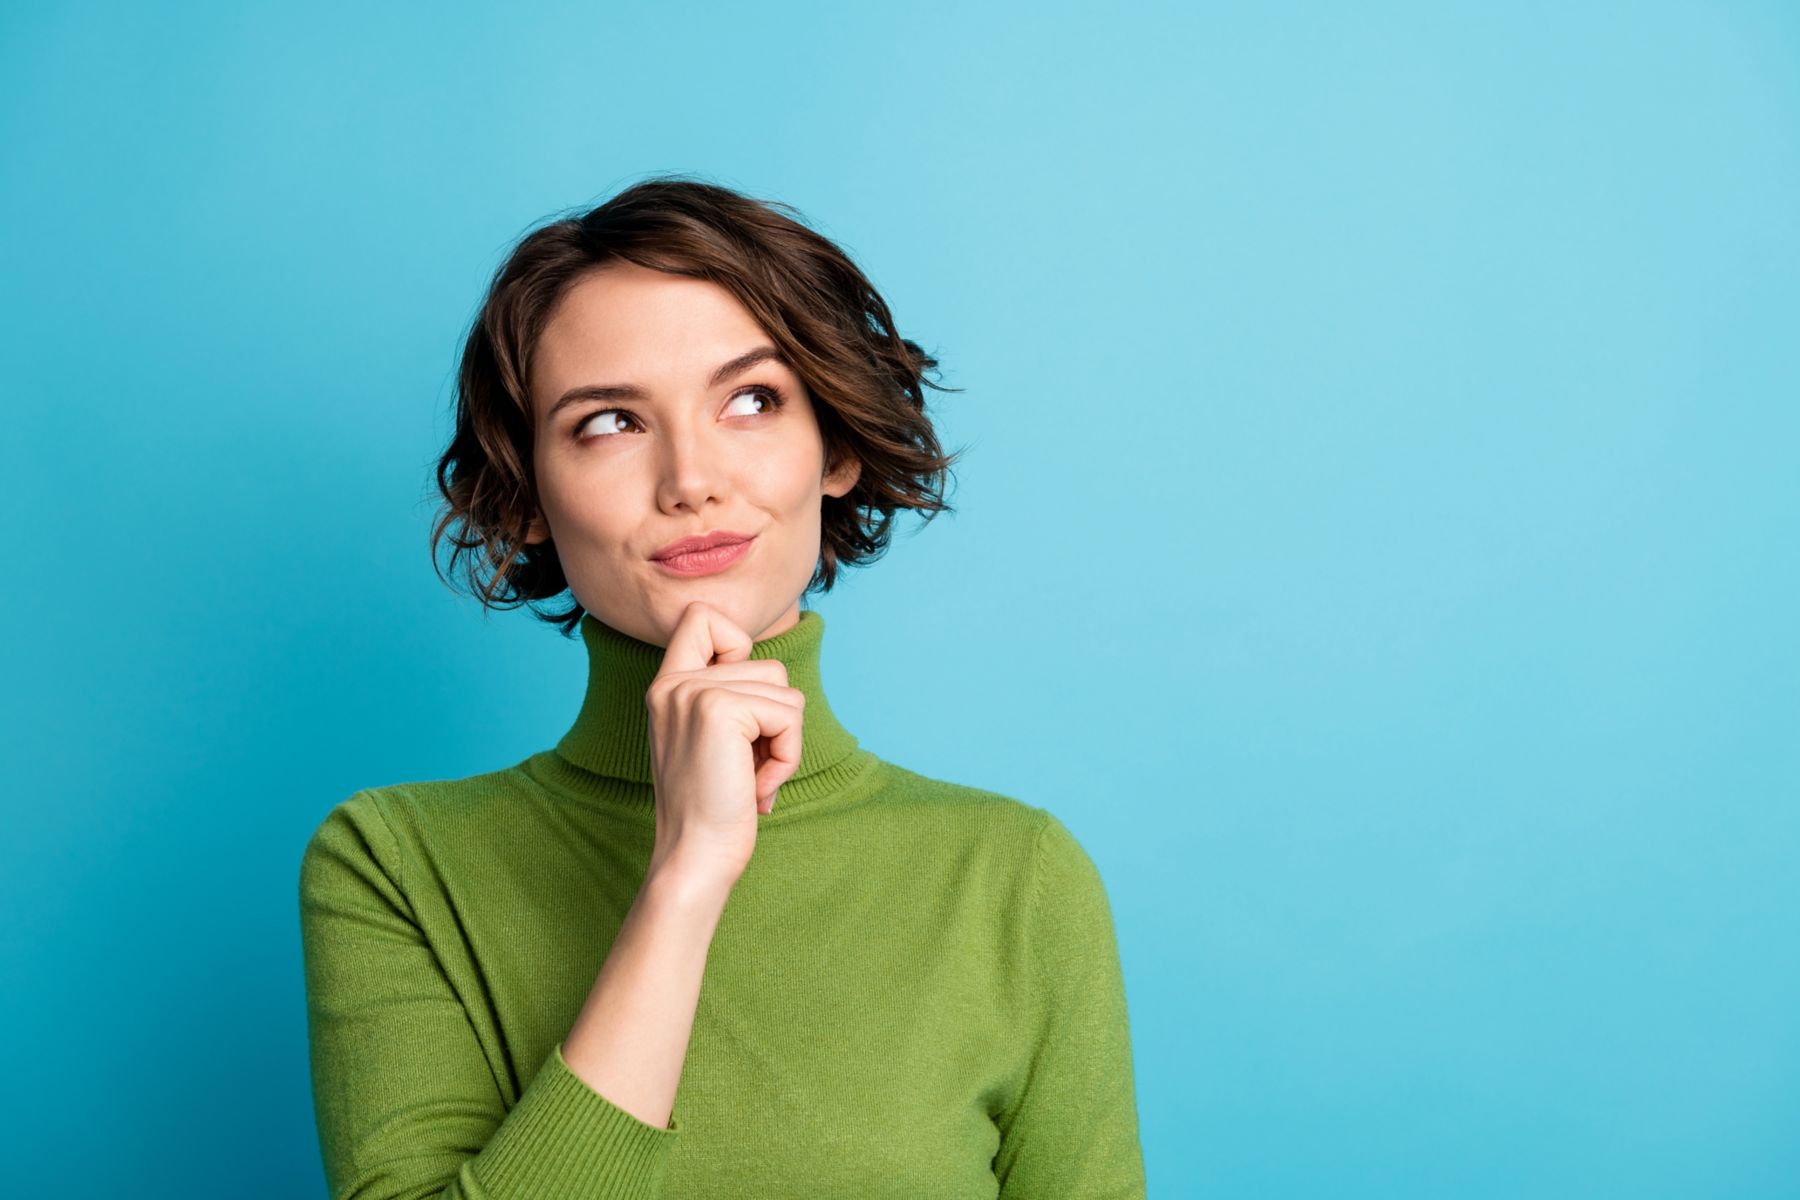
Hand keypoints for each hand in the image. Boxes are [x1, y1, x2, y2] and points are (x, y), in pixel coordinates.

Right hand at [643, 601, 805, 886]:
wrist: (695, 857)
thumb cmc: (713, 809)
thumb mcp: (712, 741)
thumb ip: (730, 699)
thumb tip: (779, 679)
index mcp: (667, 686)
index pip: (702, 617)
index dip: (738, 647)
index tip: (740, 709)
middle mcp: (674, 682)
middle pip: (769, 666)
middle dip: (776, 721)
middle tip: (747, 766)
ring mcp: (693, 692)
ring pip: (785, 691)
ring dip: (784, 741)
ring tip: (751, 778)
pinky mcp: (718, 709)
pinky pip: (789, 716)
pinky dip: (788, 756)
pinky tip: (758, 787)